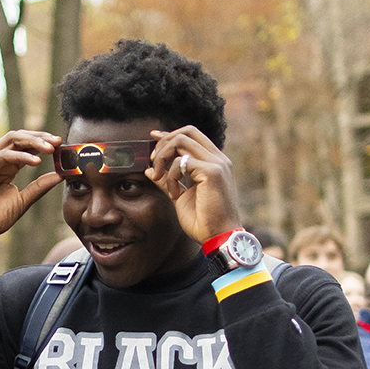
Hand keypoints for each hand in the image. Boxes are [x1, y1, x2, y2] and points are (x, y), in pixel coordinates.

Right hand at [0, 131, 62, 261]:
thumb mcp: (22, 201)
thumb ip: (39, 187)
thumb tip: (60, 175)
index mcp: (6, 167)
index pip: (24, 147)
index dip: (42, 143)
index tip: (60, 144)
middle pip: (18, 138)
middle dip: (39, 137)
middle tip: (57, 141)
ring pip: (10, 140)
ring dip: (32, 141)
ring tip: (50, 148)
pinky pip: (2, 155)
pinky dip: (20, 156)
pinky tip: (35, 161)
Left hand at [146, 127, 245, 245]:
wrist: (219, 237)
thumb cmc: (204, 221)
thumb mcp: (181, 197)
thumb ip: (168, 181)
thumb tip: (150, 170)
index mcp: (215, 162)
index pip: (192, 136)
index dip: (170, 134)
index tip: (153, 137)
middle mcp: (218, 159)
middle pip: (187, 131)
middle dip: (164, 142)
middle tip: (153, 161)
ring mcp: (217, 164)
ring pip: (181, 141)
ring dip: (163, 156)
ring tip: (159, 176)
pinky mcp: (212, 172)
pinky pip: (181, 162)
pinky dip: (171, 176)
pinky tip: (174, 193)